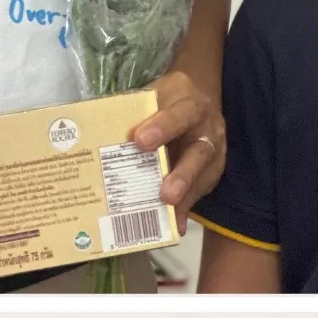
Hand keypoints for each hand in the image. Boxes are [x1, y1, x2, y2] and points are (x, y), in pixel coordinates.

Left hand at [131, 71, 225, 232]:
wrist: (196, 97)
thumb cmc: (167, 97)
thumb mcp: (155, 93)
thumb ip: (137, 110)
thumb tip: (103, 130)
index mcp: (191, 103)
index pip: (180, 113)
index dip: (162, 127)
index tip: (139, 141)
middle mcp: (208, 129)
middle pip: (200, 152)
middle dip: (182, 174)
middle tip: (165, 193)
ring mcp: (214, 152)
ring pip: (203, 175)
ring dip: (184, 196)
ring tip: (168, 212)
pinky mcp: (212, 172)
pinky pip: (200, 191)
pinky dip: (186, 208)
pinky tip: (175, 224)